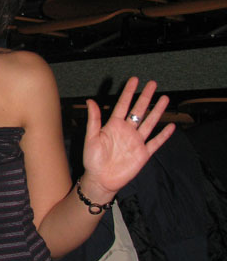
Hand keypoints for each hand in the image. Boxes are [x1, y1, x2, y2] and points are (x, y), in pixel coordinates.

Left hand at [81, 77, 174, 197]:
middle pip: (139, 110)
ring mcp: (136, 142)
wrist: (100, 180)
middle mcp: (127, 131)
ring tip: (164, 98)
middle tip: (153, 84)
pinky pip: (155, 142)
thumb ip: (94, 120)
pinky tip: (171, 126)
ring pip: (149, 123)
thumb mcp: (91, 138)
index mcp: (114, 126)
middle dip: (145, 97)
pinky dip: (163, 135)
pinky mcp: (143, 154)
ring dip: (157, 111)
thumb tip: (90, 101)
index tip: (134, 80)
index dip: (129, 92)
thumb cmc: (92, 160)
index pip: (123, 105)